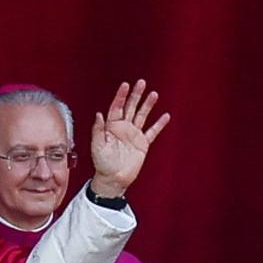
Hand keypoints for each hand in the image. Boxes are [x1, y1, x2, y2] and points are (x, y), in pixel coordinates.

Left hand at [89, 79, 170, 198]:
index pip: (117, 107)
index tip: (125, 85)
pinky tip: (165, 116)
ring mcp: (134, 135)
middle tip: (141, 83)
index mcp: (111, 126)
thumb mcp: (97, 146)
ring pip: (142, 116)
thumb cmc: (102, 164)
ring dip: (148, 105)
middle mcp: (123, 128)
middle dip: (136, 95)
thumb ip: (98, 130)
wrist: (113, 179)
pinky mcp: (142, 144)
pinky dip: (159, 124)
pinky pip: (152, 132)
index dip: (121, 96)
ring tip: (154, 94)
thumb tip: (99, 114)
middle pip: (131, 107)